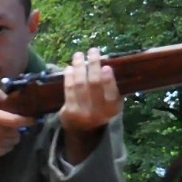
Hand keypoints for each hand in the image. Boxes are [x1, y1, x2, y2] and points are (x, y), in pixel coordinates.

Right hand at [0, 88, 39, 176]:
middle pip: (17, 131)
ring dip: (12, 136)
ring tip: (3, 133)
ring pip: (15, 140)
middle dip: (17, 128)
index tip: (33, 119)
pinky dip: (7, 145)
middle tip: (10, 125)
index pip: (16, 120)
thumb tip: (8, 96)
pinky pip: (9, 149)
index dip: (27, 120)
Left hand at [60, 48, 120, 163]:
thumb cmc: (99, 108)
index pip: (112, 93)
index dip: (108, 79)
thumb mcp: (110, 100)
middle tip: (93, 51)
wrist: (83, 130)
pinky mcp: (69, 112)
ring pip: (80, 84)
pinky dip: (69, 76)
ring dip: (79, 66)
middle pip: (95, 84)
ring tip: (79, 55)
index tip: (106, 66)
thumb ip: (109, 83)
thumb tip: (103, 58)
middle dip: (94, 65)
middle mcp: (99, 113)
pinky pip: (69, 90)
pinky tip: (70, 67)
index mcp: (113, 109)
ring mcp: (82, 113)